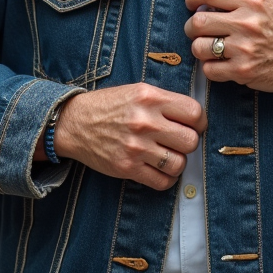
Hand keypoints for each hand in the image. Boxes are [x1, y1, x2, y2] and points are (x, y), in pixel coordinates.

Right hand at [50, 84, 205, 190]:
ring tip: (168, 155)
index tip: (193, 125)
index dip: (198, 122)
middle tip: (178, 141)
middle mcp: (145, 122)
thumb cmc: (109, 106)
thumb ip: (166, 101)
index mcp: (150, 98)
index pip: (194, 113)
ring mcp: (136, 147)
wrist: (74, 123)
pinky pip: (162, 182)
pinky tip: (159, 169)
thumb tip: (195, 118)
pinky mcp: (127, 168)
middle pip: (191, 141)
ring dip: (178, 162)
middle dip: (188, 143)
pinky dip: (166, 178)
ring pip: (179, 164)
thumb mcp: (138, 91)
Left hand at [184, 0, 272, 108]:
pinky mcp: (243, 71)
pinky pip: (209, 70)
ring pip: (199, 47)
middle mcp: (246, 23)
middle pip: (198, 22)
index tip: (191, 4)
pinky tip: (220, 64)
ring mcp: (244, 48)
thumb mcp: (267, 4)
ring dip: (199, 48)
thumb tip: (205, 2)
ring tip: (209, 49)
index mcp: (252, 1)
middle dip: (191, 27)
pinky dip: (210, 68)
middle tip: (196, 31)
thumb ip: (238, 1)